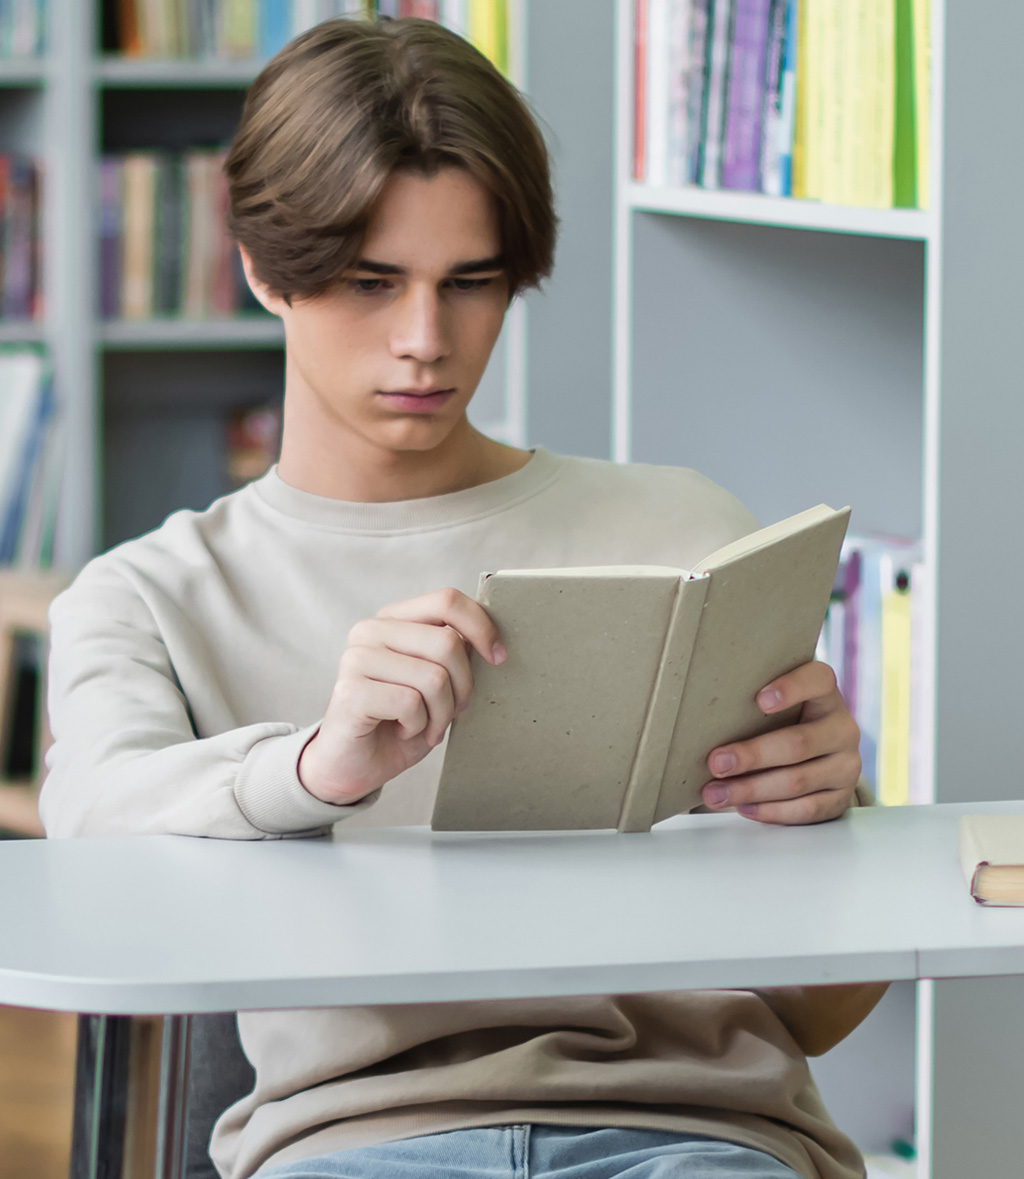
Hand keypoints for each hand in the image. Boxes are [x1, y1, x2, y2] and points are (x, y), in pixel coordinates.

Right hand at [298, 588, 505, 805]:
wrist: (355, 765)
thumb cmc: (399, 722)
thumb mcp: (436, 682)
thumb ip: (454, 654)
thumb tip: (491, 641)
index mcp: (393, 619)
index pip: (446, 601)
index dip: (481, 627)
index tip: (498, 657)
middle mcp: (370, 630)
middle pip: (448, 642)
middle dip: (464, 686)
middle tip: (454, 711)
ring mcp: (356, 659)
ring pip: (434, 677)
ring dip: (442, 713)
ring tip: (427, 725)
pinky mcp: (349, 691)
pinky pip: (410, 703)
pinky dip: (419, 726)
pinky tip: (403, 730)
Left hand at [700, 661, 860, 824]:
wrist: (820, 758)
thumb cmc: (784, 725)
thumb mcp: (777, 709)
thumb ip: (752, 707)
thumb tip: (699, 720)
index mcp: (825, 696)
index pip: (819, 681)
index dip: (792, 688)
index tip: (759, 701)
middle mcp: (841, 729)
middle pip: (798, 743)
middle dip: (752, 756)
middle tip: (716, 763)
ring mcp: (845, 765)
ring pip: (797, 781)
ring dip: (751, 789)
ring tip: (716, 793)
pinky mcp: (840, 797)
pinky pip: (806, 809)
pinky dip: (772, 811)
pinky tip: (744, 807)